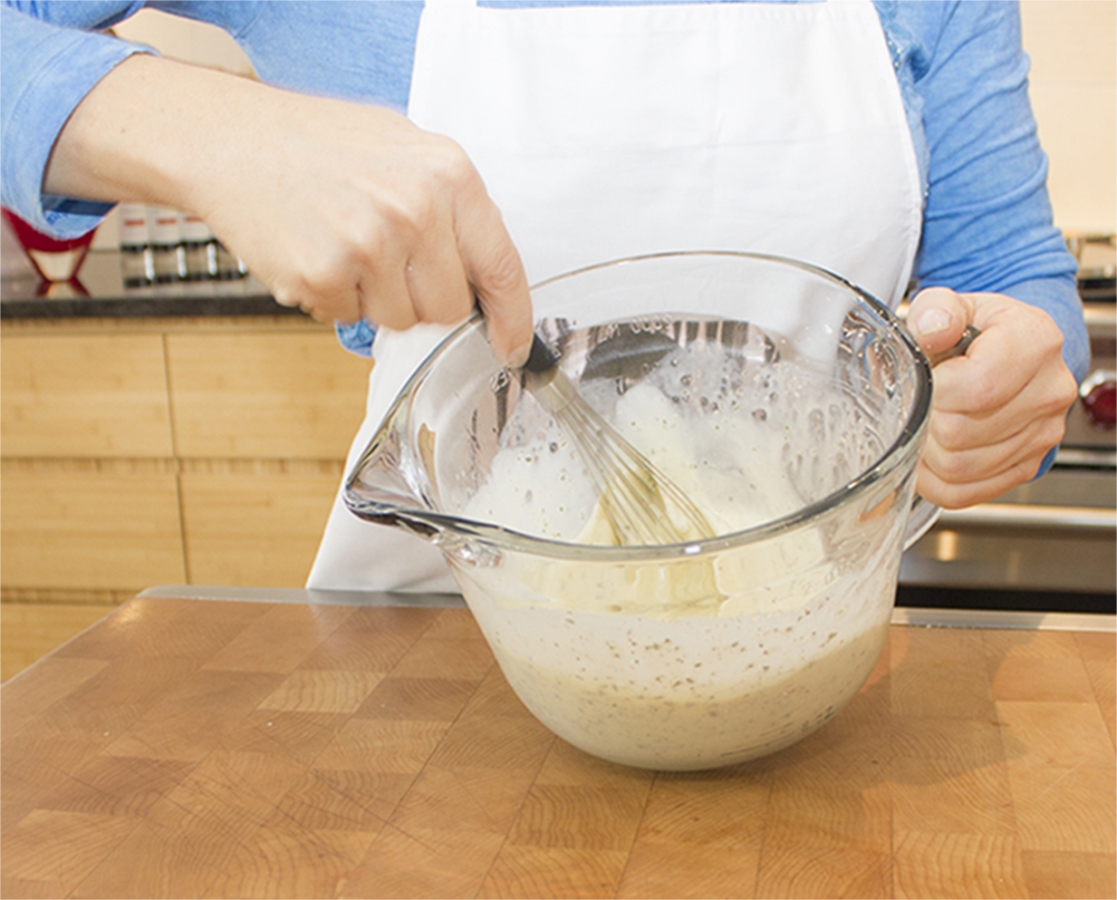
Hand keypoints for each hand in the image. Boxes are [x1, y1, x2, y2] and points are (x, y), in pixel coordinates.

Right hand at [45, 57, 533, 364]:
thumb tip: (484, 280)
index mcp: (448, 174)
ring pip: (400, 321)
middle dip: (424, 300)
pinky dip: (333, 298)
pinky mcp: (324, 276)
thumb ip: (451, 209)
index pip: (501, 266)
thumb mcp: (406, 151)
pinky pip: (349, 319)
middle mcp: (415, 210)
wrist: (231, 139)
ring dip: (375, 300)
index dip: (511, 318)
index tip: (511, 346)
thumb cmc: (319, 144)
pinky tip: (315, 251)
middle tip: (387, 261)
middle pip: (449, 308)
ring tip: (345, 246)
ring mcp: (368, 246)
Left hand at [906, 286, 1078, 507]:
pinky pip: (967, 492)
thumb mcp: (953, 305)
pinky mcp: (1028, 464)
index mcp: (1035, 342)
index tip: (929, 379)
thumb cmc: (977, 330)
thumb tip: (933, 326)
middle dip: (925, 420)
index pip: (977, 388)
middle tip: (922, 403)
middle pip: (962, 433)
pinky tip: (931, 454)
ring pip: (961, 468)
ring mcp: (1044, 433)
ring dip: (927, 452)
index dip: (936, 391)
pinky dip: (936, 480)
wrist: (1008, 349)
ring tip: (926, 424)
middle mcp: (1049, 390)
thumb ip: (936, 309)